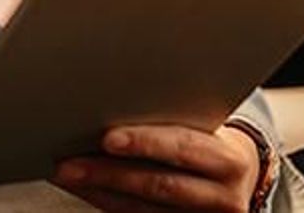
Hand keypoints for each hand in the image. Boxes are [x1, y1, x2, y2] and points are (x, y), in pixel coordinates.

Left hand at [52, 123, 262, 211]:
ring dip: (98, 190)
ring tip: (67, 174)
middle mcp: (223, 196)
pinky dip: (106, 203)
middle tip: (69, 163)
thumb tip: (114, 101)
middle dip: (108, 173)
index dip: (145, 142)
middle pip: (159, 184)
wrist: (236, 181)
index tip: (108, 138)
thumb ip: (175, 120)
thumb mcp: (205, 128)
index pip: (184, 147)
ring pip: (143, 210)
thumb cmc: (210, 143)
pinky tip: (85, 188)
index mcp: (229, 160)